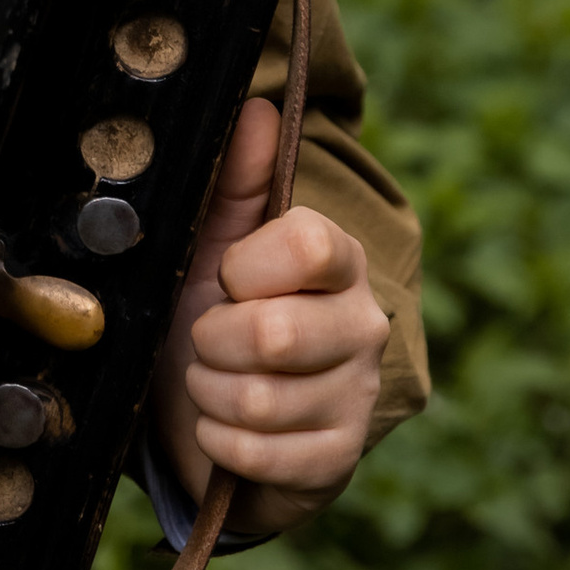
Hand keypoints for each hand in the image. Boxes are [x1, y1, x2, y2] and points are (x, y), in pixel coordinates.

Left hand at [150, 97, 389, 543]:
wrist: (210, 410)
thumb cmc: (212, 313)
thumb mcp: (209, 244)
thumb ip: (232, 180)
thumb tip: (255, 109)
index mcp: (339, 260)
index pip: (310, 245)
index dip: (245, 265)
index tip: (226, 276)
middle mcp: (364, 325)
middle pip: (274, 333)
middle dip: (211, 340)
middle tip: (206, 338)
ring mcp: (357, 396)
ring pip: (259, 400)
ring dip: (209, 393)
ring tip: (212, 380)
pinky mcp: (338, 460)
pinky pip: (261, 454)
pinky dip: (220, 442)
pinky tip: (223, 427)